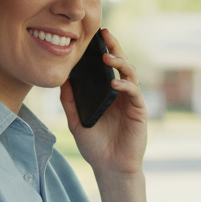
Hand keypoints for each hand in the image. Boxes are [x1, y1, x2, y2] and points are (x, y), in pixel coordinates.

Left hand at [61, 28, 147, 177]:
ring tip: (107, 56)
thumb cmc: (95, 146)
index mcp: (107, 93)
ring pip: (130, 73)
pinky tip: (114, 83)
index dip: (103, 49)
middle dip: (114, 46)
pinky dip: (125, 85)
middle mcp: (121, 93)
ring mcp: (131, 100)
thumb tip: (61, 79)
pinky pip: (134, 92)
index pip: (107, 66)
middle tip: (105, 34)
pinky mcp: (139, 110)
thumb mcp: (76, 120)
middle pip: (121, 63)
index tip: (94, 35)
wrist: (110, 167)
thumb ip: (69, 101)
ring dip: (120, 62)